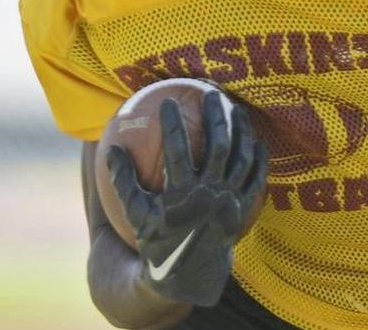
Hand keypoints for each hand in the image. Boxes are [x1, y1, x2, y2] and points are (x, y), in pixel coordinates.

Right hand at [107, 91, 268, 306]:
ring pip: (241, 158)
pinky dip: (258, 158)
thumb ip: (123, 181)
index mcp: (180, 196)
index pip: (176, 150)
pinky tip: (256, 140)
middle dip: (216, 116)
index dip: (171, 123)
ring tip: (237, 108)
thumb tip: (109, 148)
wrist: (189, 275)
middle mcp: (209, 196)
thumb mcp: (135, 213)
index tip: (166, 100)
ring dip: (241, 130)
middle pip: (218, 147)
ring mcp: (230, 202)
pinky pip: (256, 178)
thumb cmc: (158, 240)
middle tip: (212, 93)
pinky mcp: (244, 209)